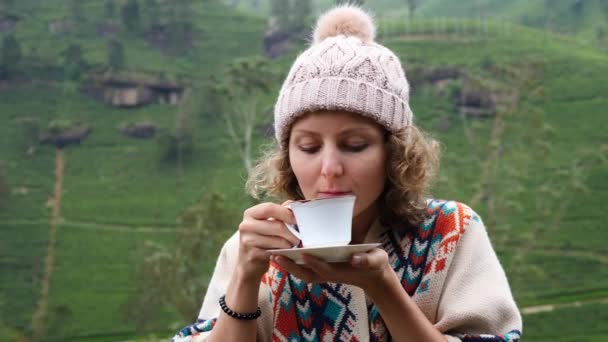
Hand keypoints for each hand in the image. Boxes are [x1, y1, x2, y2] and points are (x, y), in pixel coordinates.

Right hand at [237, 202, 299, 280]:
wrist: (247, 262)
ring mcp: (248, 241)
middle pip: (276, 225)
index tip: (297, 219)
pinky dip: (284, 252)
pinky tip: (287, 252)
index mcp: (250, 213)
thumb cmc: (262, 238)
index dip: (286, 213)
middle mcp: (246, 225)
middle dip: (292, 232)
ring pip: (278, 240)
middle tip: (301, 236)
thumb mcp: (267, 223)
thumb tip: (295, 205)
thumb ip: (279, 212)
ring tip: (295, 244)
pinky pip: (275, 252)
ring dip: (290, 243)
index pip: (269, 208)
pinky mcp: (253, 255)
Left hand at [271, 247, 391, 291]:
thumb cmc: (374, 265)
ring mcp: (324, 273)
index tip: (303, 254)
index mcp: (341, 271)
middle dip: (292, 266)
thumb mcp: (376, 260)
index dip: (314, 262)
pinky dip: (292, 263)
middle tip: (276, 256)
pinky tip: (282, 254)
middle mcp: (329, 274)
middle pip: (307, 273)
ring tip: (273, 255)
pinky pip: (304, 268)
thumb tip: (356, 259)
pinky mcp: (322, 270)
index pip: (324, 268)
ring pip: (303, 272)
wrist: (372, 275)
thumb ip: (367, 260)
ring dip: (288, 265)